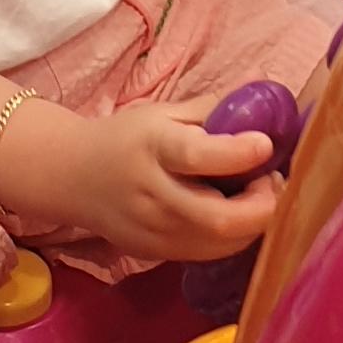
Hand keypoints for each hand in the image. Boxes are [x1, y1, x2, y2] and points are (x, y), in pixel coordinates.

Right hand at [0, 100, 281, 263]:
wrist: (70, 177)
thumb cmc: (125, 138)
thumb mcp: (162, 113)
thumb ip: (214, 107)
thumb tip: (265, 89)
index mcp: (151, 148)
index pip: (197, 157)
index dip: (239, 153)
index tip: (266, 144)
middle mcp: (150, 196)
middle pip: (216, 218)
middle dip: (262, 204)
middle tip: (271, 179)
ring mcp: (151, 232)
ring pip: (220, 244)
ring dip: (254, 222)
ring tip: (257, 194)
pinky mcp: (155, 254)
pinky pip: (209, 253)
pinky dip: (235, 236)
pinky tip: (236, 212)